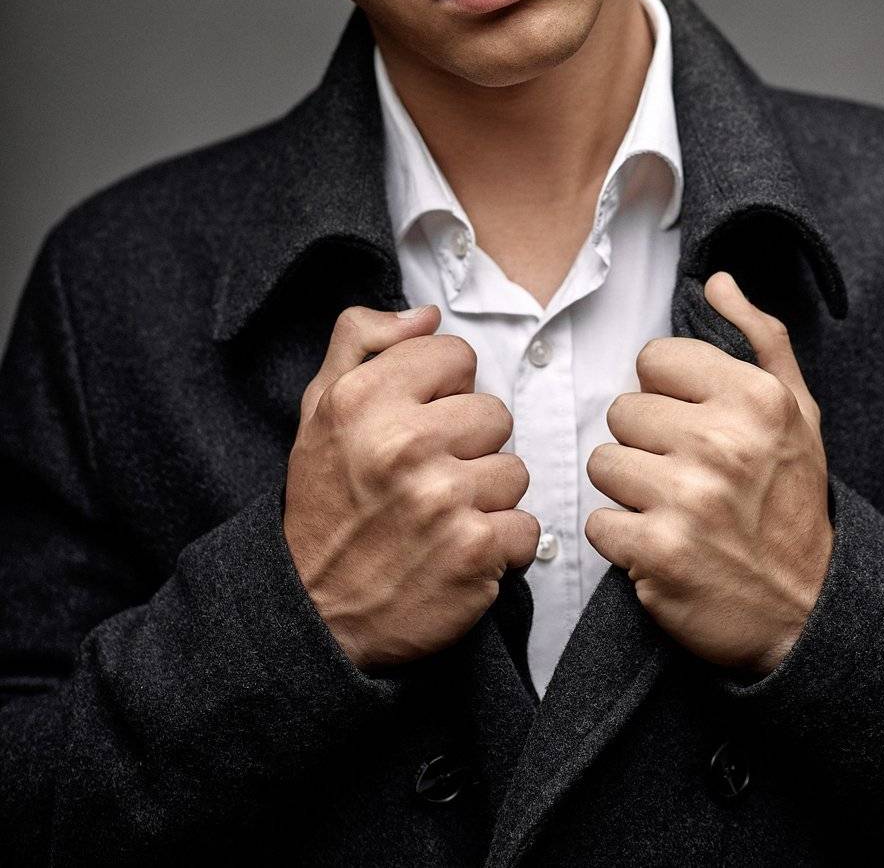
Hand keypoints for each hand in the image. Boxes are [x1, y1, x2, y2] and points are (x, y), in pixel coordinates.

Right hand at [283, 304, 538, 670]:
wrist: (314, 612)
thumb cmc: (324, 504)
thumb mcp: (319, 409)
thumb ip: (362, 340)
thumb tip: (426, 314)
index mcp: (365, 399)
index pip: (456, 355)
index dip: (443, 390)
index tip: (418, 422)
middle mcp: (404, 444)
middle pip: (494, 413)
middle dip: (468, 445)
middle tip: (427, 479)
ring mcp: (444, 500)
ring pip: (515, 470)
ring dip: (487, 497)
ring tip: (441, 517)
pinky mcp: (476, 553)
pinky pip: (527, 526)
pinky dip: (501, 545)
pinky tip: (459, 551)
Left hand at [585, 272, 832, 674]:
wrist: (809, 611)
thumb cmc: (795, 504)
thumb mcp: (799, 414)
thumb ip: (760, 338)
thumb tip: (718, 282)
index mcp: (755, 399)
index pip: (653, 359)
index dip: (667, 394)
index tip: (693, 424)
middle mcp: (721, 443)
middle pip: (622, 411)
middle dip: (646, 444)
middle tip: (688, 475)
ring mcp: (687, 499)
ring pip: (603, 463)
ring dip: (630, 491)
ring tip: (674, 509)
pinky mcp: (656, 551)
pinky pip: (597, 522)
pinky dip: (622, 540)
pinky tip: (662, 545)